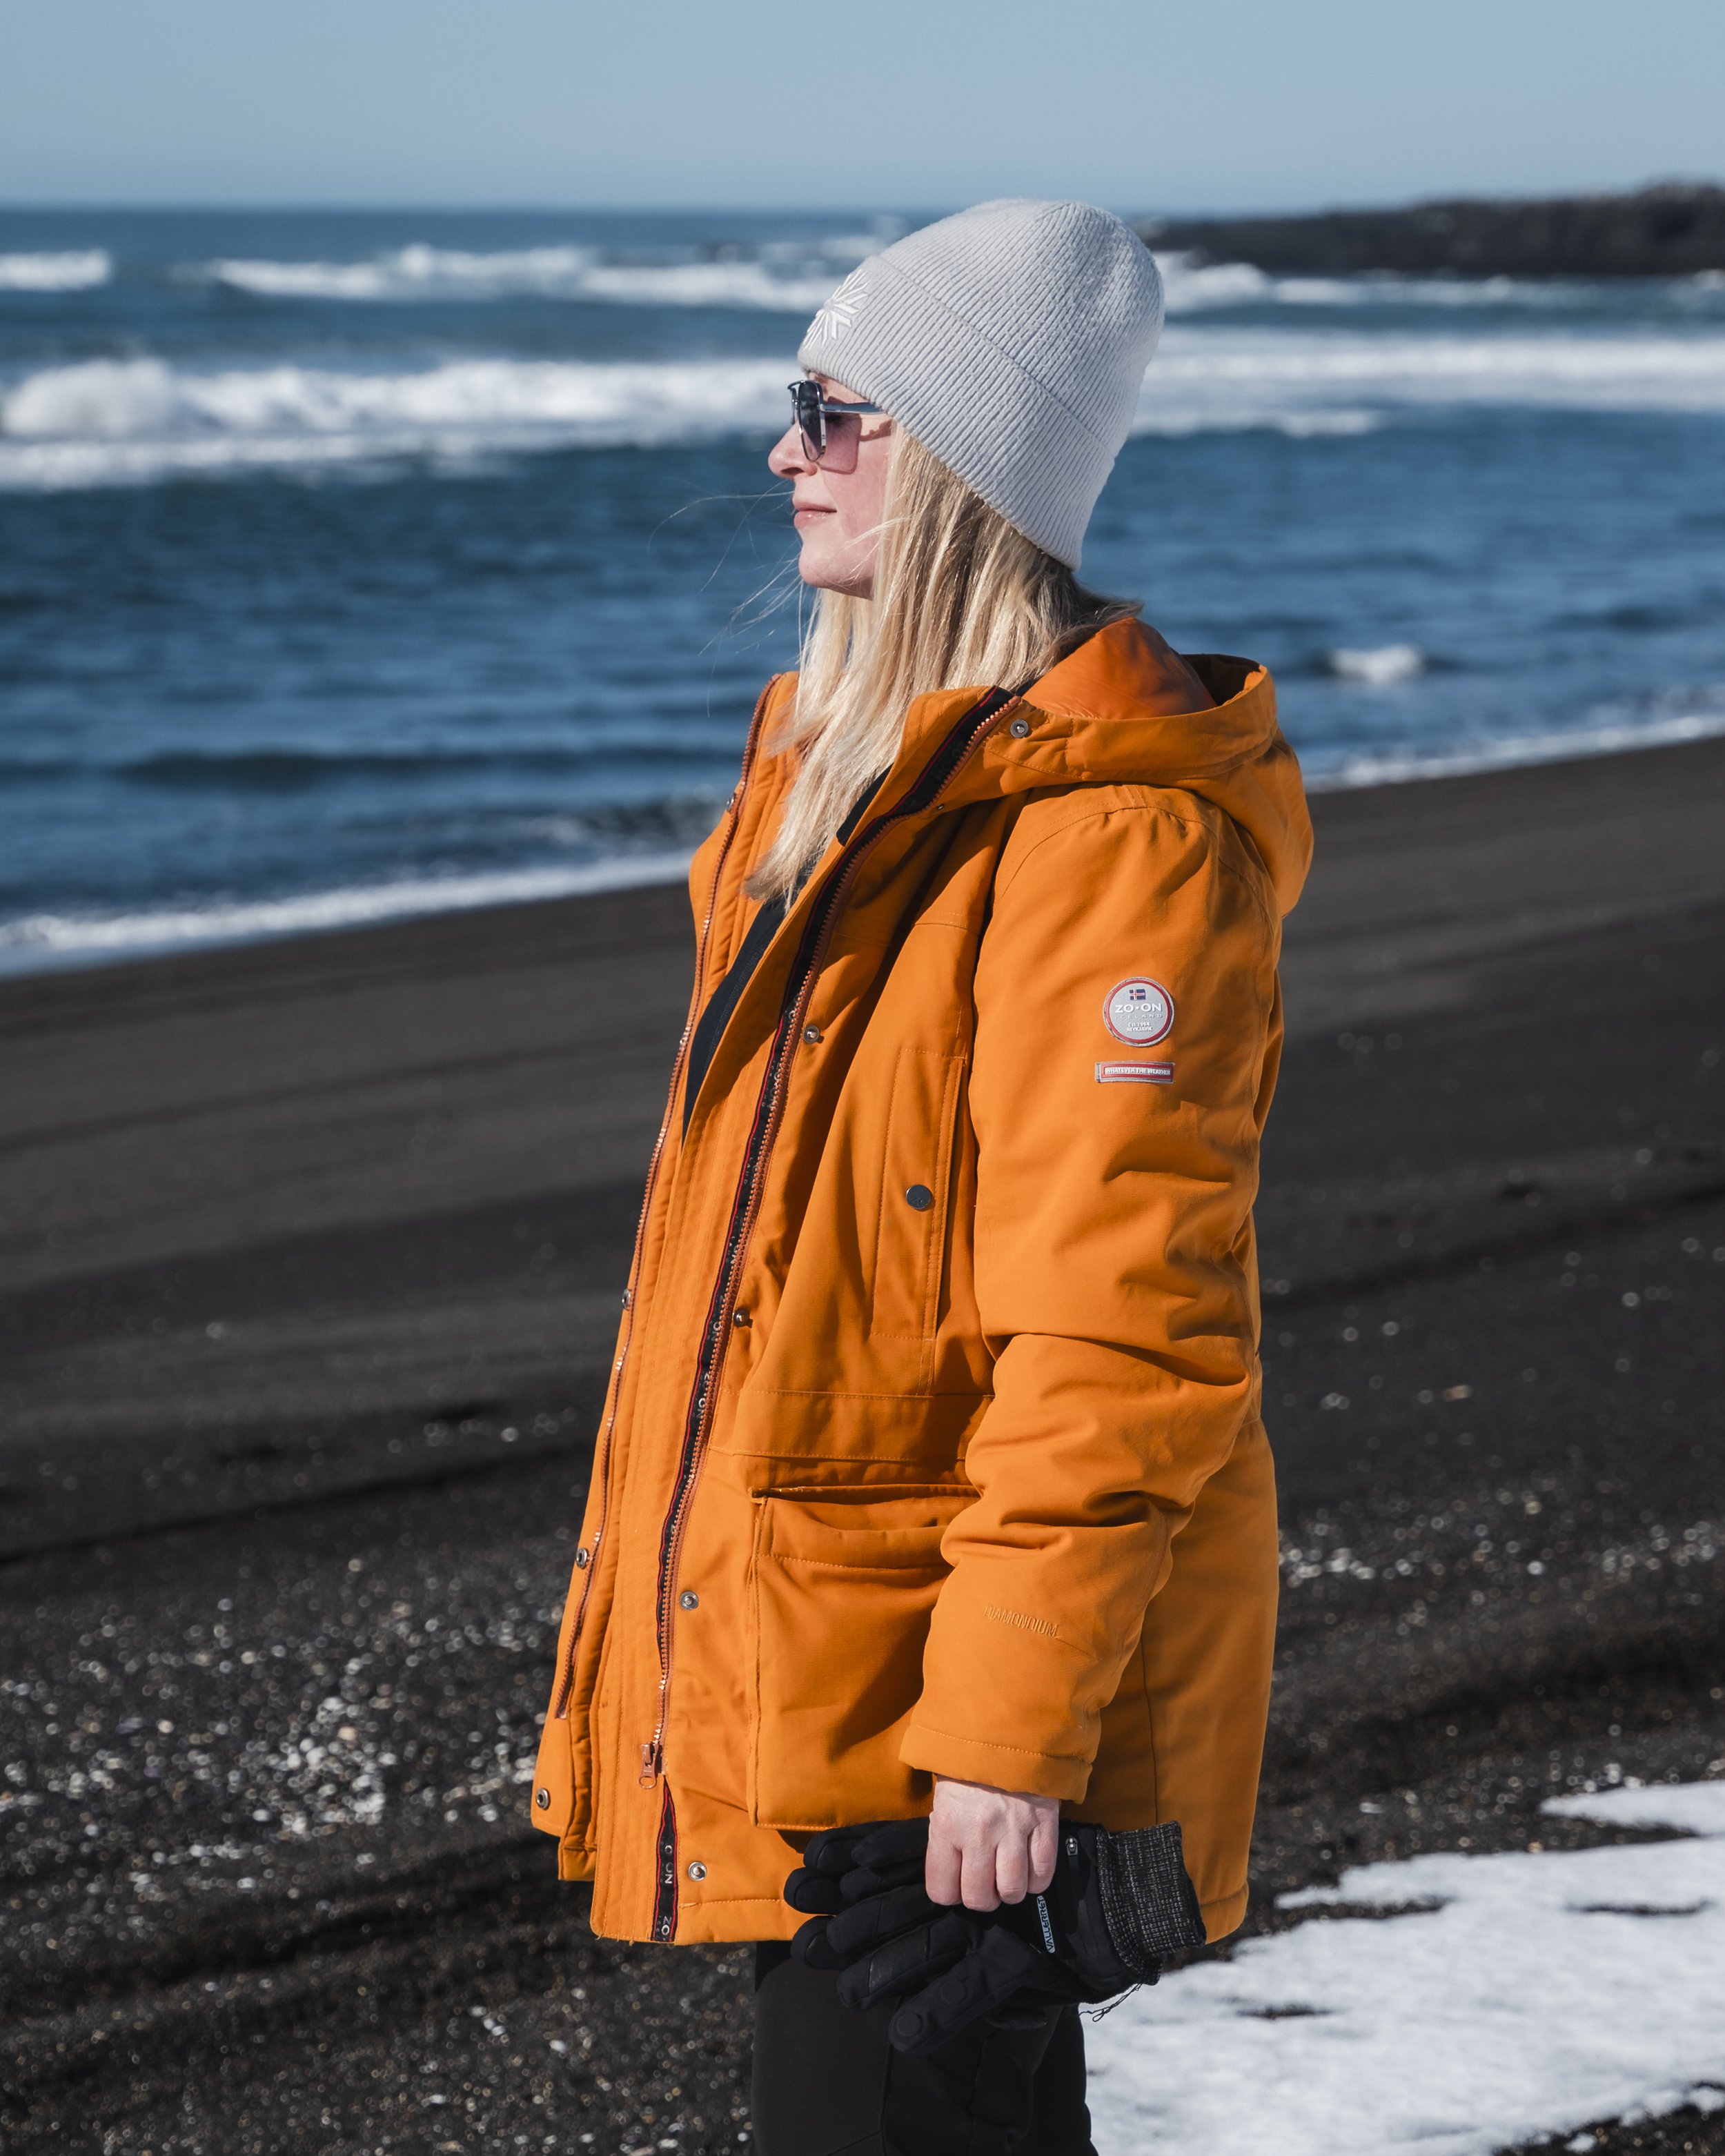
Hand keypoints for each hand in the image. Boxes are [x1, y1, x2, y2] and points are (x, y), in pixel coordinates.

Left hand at [926, 1777, 1058, 1909]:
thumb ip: (944, 1838)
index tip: (956, 1884)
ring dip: (1009, 1891)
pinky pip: (1043, 1873)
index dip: (949, 1894)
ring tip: (1007, 1876)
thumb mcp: (942, 1800)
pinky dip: (1036, 1880)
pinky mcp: (1044, 1824)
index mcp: (947, 1825)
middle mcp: (979, 1832)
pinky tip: (1028, 1868)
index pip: (942, 1890)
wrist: (1004, 1729)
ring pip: (1013, 1891)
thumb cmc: (966, 1767)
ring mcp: (1014, 1829)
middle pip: (980, 1898)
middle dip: (982, 1898)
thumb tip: (952, 1875)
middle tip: (984, 1882)